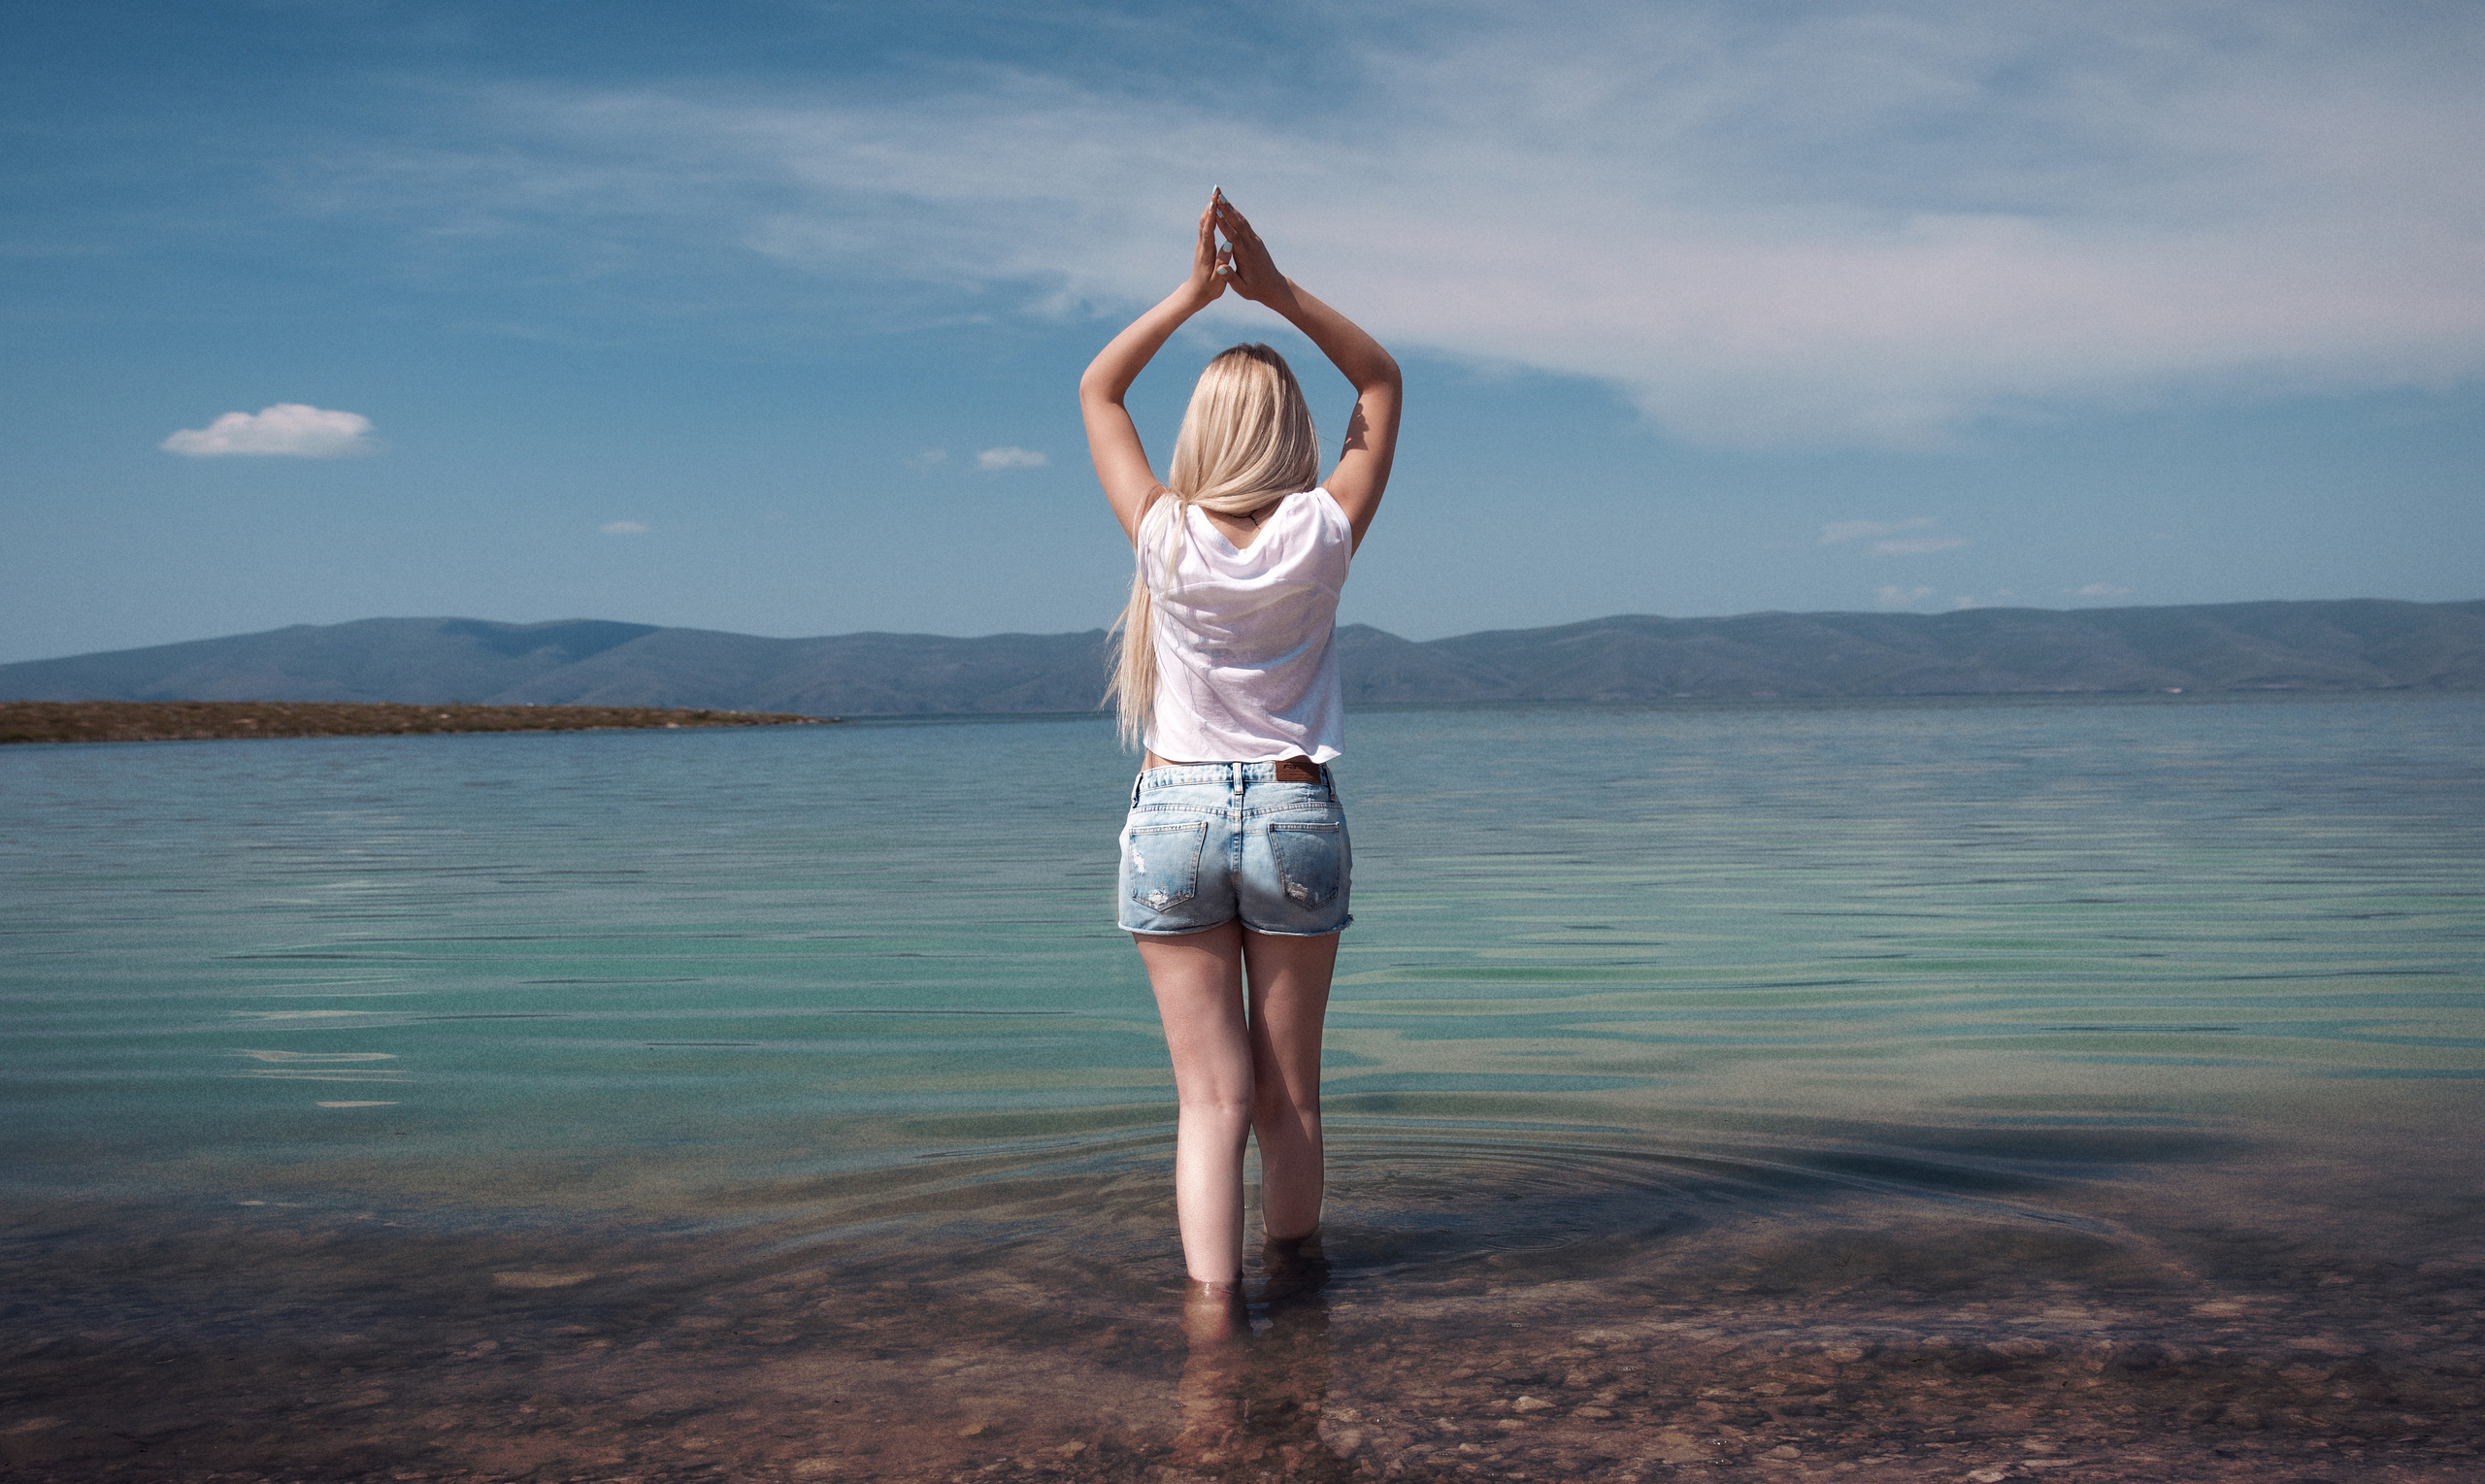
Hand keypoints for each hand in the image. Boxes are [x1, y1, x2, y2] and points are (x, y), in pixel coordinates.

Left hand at [1183, 194, 1229, 307]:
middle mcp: (1203, 245)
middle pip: (1204, 221)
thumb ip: (1223, 263)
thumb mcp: (1218, 280)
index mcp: (1206, 253)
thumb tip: (1227, 245)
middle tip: (1216, 189)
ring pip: (1205, 221)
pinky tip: (1216, 207)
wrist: (1196, 293)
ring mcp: (1203, 244)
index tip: (1214, 201)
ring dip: (1210, 206)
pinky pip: (1208, 226)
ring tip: (1217, 193)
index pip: (1208, 230)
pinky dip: (1211, 214)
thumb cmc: (1209, 289)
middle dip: (1210, 204)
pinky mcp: (1205, 245)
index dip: (1211, 215)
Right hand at [1211, 191, 1290, 306]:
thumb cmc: (1255, 290)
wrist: (1274, 287)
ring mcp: (1255, 241)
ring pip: (1242, 221)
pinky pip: (1245, 224)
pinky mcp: (1256, 240)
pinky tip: (1230, 207)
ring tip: (1221, 195)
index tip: (1215, 212)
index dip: (1224, 224)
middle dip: (1227, 209)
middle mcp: (1251, 245)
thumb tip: (1220, 268)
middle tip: (1217, 195)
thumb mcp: (1242, 288)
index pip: (1233, 237)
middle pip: (1238, 224)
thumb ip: (1230, 277)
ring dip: (1231, 208)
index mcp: (1246, 256)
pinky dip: (1236, 215)